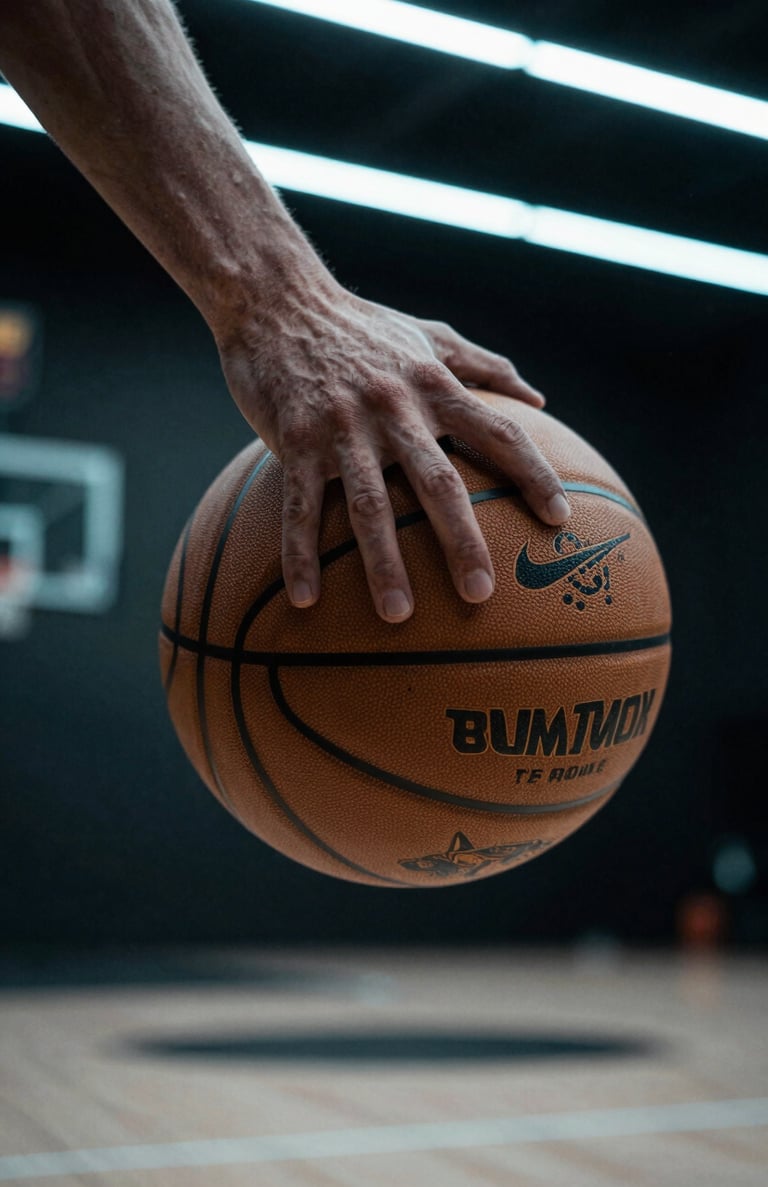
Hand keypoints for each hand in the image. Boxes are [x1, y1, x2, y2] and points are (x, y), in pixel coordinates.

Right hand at [217, 277, 569, 622]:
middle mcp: (394, 408)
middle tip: (481, 594)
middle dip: (462, 540)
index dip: (533, 475)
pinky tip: (305, 599)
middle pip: (438, 483)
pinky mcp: (294, 439)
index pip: (498, 433)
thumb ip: (484, 365)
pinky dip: (300, 554)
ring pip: (369, 505)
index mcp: (433, 384)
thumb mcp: (428, 335)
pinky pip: (298, 506)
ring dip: (383, 563)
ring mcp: (342, 427)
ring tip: (398, 616)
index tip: (559, 518)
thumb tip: (538, 396)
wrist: (276, 299)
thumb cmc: (360, 325)